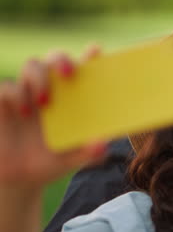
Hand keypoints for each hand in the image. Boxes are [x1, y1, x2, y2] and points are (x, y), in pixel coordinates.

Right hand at [0, 45, 105, 189]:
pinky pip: (5, 87)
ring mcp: (26, 94)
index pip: (82, 70)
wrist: (19, 180)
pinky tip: (24, 112)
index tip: (96, 51)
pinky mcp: (3, 104)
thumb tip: (103, 146)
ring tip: (45, 102)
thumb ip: (88, 153)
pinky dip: (15, 95)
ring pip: (31, 65)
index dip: (89, 57)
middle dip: (62, 60)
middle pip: (54, 59)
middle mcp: (50, 90)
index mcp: (72, 99)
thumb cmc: (51, 162)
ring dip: (39, 78)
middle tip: (69, 73)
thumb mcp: (71, 160)